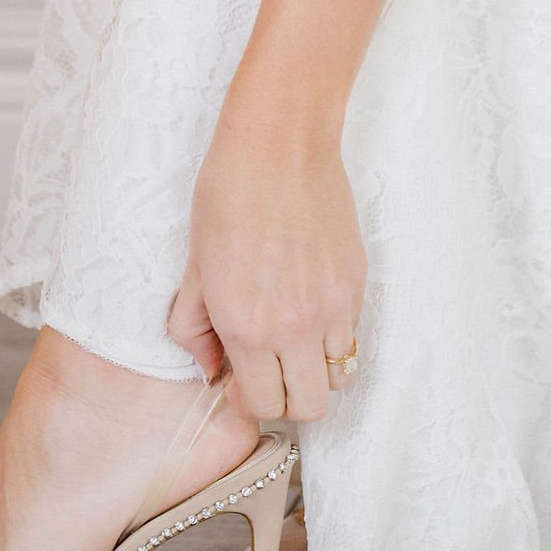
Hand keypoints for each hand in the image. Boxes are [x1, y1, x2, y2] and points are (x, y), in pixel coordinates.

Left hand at [167, 109, 365, 425]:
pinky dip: (333, 336)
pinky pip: (351, 335)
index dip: (249, 400)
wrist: (279, 144)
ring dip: (314, 369)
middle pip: (309, 406)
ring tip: (292, 340)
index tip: (240, 380)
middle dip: (286, 398)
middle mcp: (295, 327)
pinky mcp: (356, 283)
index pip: (263, 405)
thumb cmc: (227, 196)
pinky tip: (310, 305)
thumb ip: (193, 330)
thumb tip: (210, 369)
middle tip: (268, 370)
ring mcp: (333, 306)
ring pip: (338, 377)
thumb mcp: (193, 268)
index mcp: (247, 327)